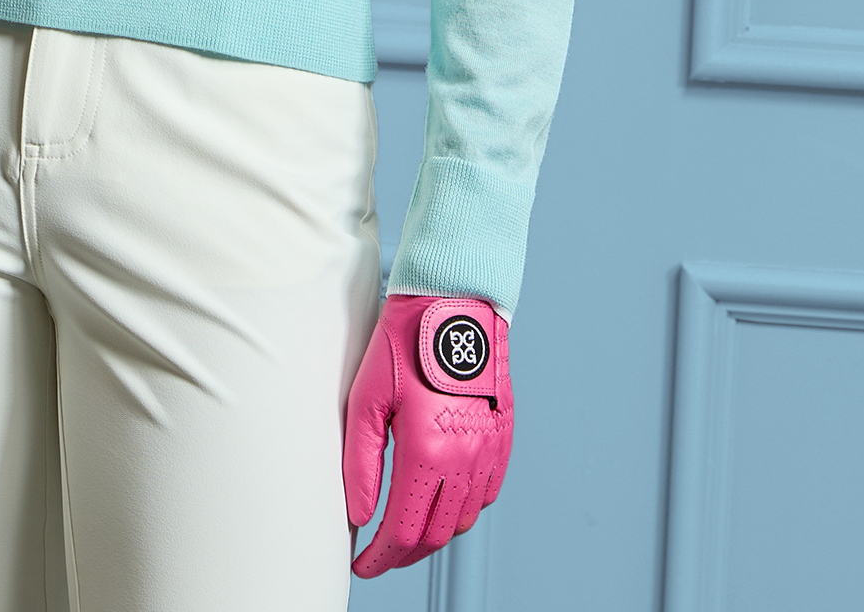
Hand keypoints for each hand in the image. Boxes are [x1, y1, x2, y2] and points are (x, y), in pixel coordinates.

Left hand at [343, 294, 513, 576]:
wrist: (453, 299)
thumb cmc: (404, 341)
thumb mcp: (367, 399)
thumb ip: (362, 464)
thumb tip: (360, 516)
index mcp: (427, 451)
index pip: (403, 530)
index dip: (380, 557)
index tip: (362, 565)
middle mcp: (465, 457)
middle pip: (436, 534)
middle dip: (404, 553)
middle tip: (381, 552)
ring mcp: (489, 448)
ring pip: (464, 519)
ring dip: (435, 534)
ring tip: (409, 529)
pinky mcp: (503, 435)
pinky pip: (487, 493)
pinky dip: (465, 509)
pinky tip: (445, 500)